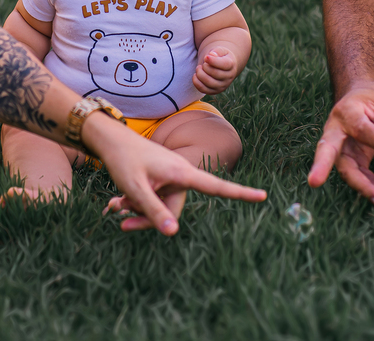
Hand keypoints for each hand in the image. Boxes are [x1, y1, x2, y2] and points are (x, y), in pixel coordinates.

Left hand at [84, 112, 265, 233]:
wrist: (109, 140)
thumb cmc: (124, 160)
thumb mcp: (136, 188)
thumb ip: (153, 210)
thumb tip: (172, 233)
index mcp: (182, 173)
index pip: (216, 186)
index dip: (240, 193)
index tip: (263, 195)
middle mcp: (180, 174)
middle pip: (174, 209)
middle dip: (148, 217)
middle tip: (120, 217)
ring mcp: (170, 178)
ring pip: (161, 206)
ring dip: (138, 210)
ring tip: (114, 204)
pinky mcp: (160, 180)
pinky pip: (153, 200)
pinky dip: (136, 204)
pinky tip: (115, 202)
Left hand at [193, 48, 237, 93]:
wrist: (223, 67)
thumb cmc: (220, 56)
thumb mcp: (221, 50)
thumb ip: (217, 51)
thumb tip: (211, 55)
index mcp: (231, 65)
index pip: (223, 64)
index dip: (213, 61)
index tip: (206, 57)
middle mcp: (229, 77)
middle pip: (215, 73)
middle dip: (205, 67)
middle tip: (203, 63)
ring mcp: (222, 86)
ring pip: (209, 83)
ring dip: (200, 74)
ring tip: (198, 68)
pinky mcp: (214, 91)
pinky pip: (203, 90)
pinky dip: (196, 82)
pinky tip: (195, 75)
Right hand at [306, 81, 373, 210]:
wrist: (358, 98)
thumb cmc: (372, 100)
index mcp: (348, 112)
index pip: (363, 130)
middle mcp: (336, 132)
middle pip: (328, 152)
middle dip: (322, 167)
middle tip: (314, 183)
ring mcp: (341, 149)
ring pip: (346, 171)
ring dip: (364, 188)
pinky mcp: (350, 162)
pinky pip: (360, 177)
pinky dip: (373, 189)